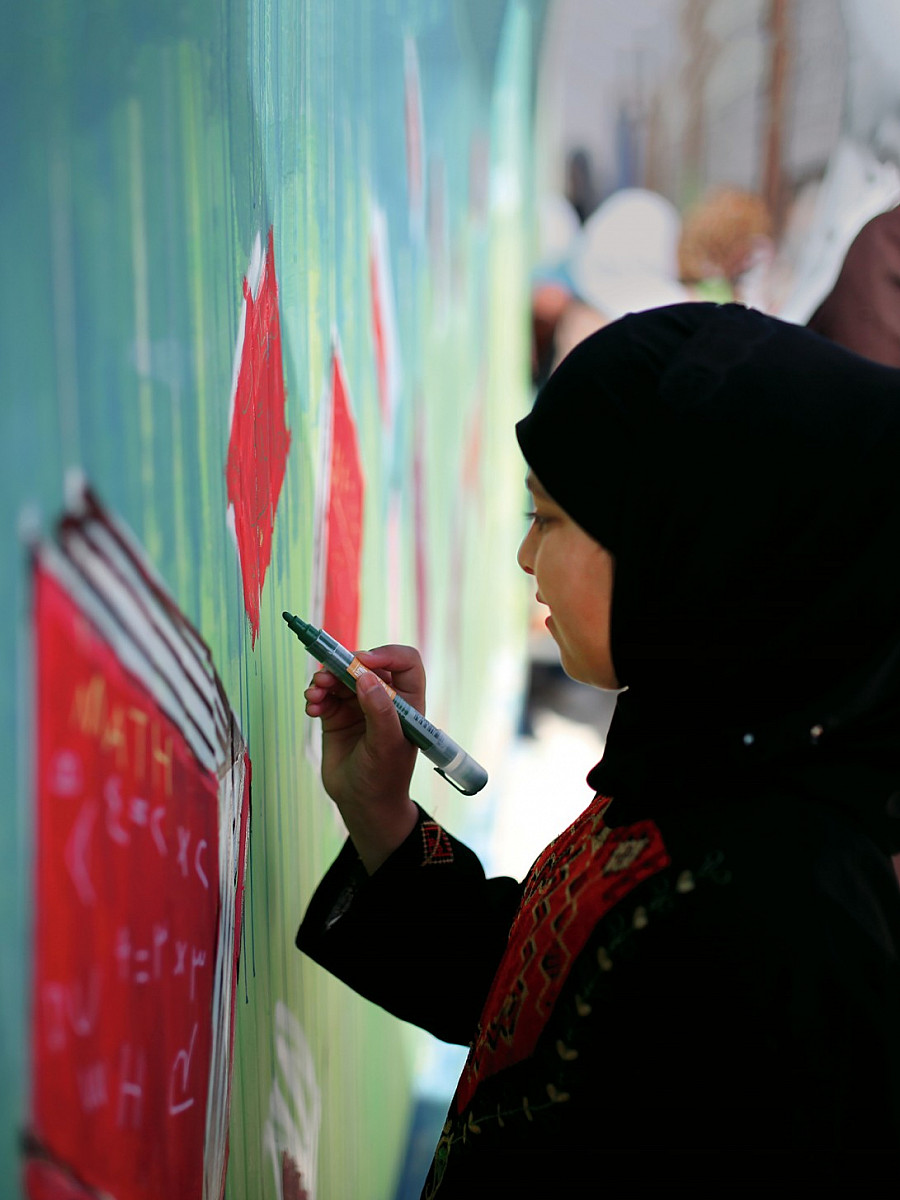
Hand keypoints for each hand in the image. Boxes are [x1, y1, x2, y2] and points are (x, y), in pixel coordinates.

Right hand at [304, 645, 422, 871]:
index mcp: (407, 702)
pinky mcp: (337, 715)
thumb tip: (365, 676)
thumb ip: (379, 710)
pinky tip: (312, 707)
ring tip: (315, 693)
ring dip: (325, 679)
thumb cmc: (384, 777)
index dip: (387, 654)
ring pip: (341, 676)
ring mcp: (359, 705)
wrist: (361, 805)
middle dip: (345, 665)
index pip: (405, 663)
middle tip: (326, 674)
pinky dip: (316, 695)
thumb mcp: (386, 745)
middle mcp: (384, 698)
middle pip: (366, 665)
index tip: (363, 662)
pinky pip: (325, 694)